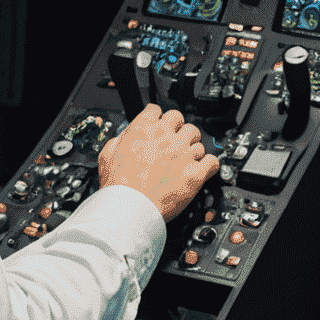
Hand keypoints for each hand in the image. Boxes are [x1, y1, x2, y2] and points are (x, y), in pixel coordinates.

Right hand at [97, 104, 219, 221]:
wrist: (129, 209)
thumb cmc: (118, 186)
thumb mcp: (107, 155)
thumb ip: (119, 140)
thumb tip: (124, 137)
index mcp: (144, 129)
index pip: (157, 110)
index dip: (158, 118)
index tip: (159, 125)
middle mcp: (166, 137)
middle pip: (181, 120)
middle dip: (178, 130)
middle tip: (175, 142)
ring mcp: (183, 154)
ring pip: (198, 140)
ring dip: (192, 148)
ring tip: (186, 159)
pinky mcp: (195, 173)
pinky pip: (212, 161)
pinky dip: (209, 165)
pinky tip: (203, 168)